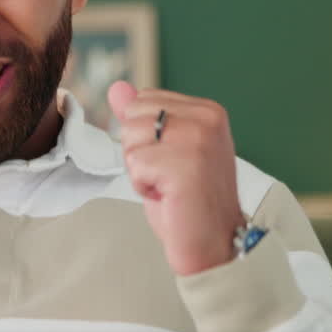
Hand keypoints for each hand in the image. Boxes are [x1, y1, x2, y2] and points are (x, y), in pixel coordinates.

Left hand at [107, 81, 245, 275]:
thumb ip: (142, 117)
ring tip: (169, 186)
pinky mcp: (184, 164)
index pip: (143, 100)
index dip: (146, 137)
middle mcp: (206, 119)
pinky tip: (168, 196)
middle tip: (169, 177)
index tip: (172, 161)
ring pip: (130, 138)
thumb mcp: (164, 151)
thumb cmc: (189, 201)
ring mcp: (197, 140)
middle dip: (140, 151)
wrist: (214, 244)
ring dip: (140, 170)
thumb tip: (117, 87)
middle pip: (133, 116)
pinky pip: (134, 164)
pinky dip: (143, 186)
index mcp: (207, 110)